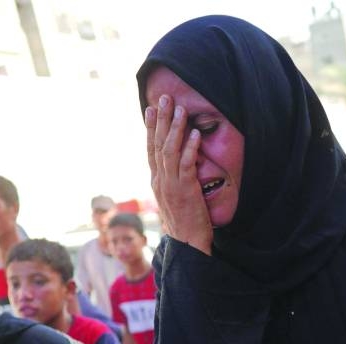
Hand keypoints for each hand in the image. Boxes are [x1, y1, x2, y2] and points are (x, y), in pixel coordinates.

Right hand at [145, 96, 212, 253]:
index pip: (151, 149)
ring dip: (175, 128)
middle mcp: (160, 180)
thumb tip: (175, 167)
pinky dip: (190, 148)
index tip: (151, 109)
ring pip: (169, 150)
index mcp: (157, 181)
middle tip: (163, 98)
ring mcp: (171, 185)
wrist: (187, 244)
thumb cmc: (185, 222)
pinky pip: (186, 165)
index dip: (151, 128)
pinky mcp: (185, 190)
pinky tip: (194, 134)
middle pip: (157, 144)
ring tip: (180, 109)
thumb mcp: (174, 198)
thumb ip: (172, 181)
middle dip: (161, 120)